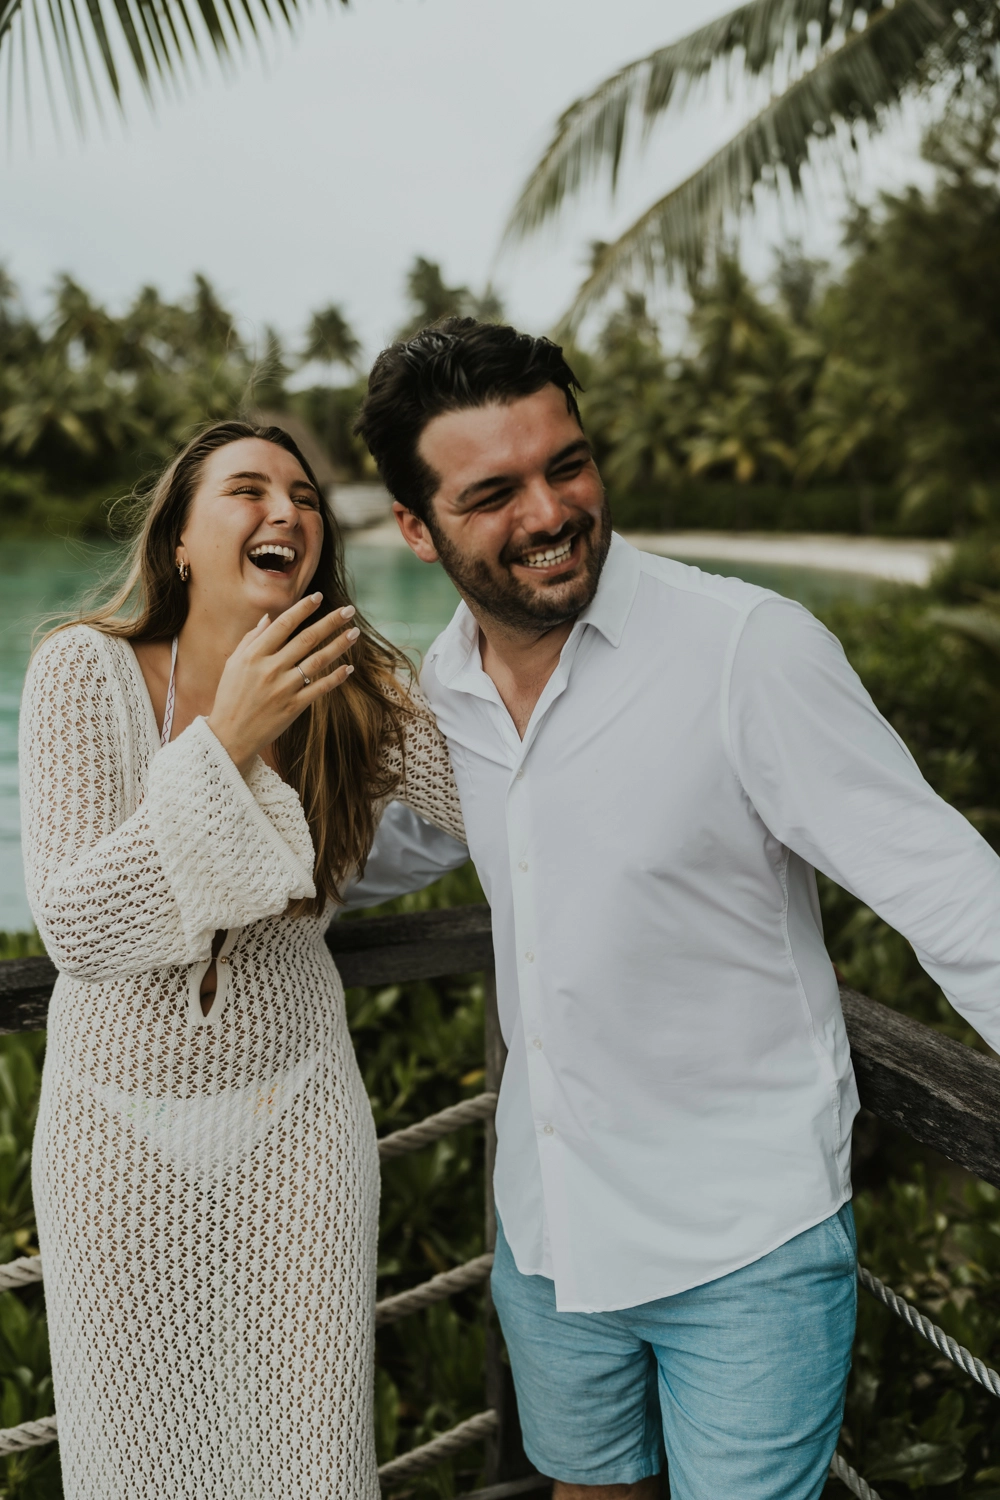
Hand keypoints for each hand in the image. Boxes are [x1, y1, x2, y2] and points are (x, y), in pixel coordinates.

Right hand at [207, 593, 358, 772]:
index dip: (303, 609)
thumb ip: (251, 639)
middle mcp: (270, 668)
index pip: (284, 624)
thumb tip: (269, 618)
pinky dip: (336, 678)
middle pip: (306, 638)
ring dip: (339, 645)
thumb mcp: (233, 664)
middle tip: (349, 610)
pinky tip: (349, 668)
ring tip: (355, 633)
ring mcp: (283, 688)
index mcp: (254, 654)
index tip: (319, 597)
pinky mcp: (293, 707)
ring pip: (317, 661)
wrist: (229, 736)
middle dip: (330, 622)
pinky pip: (319, 688)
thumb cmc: (230, 697)